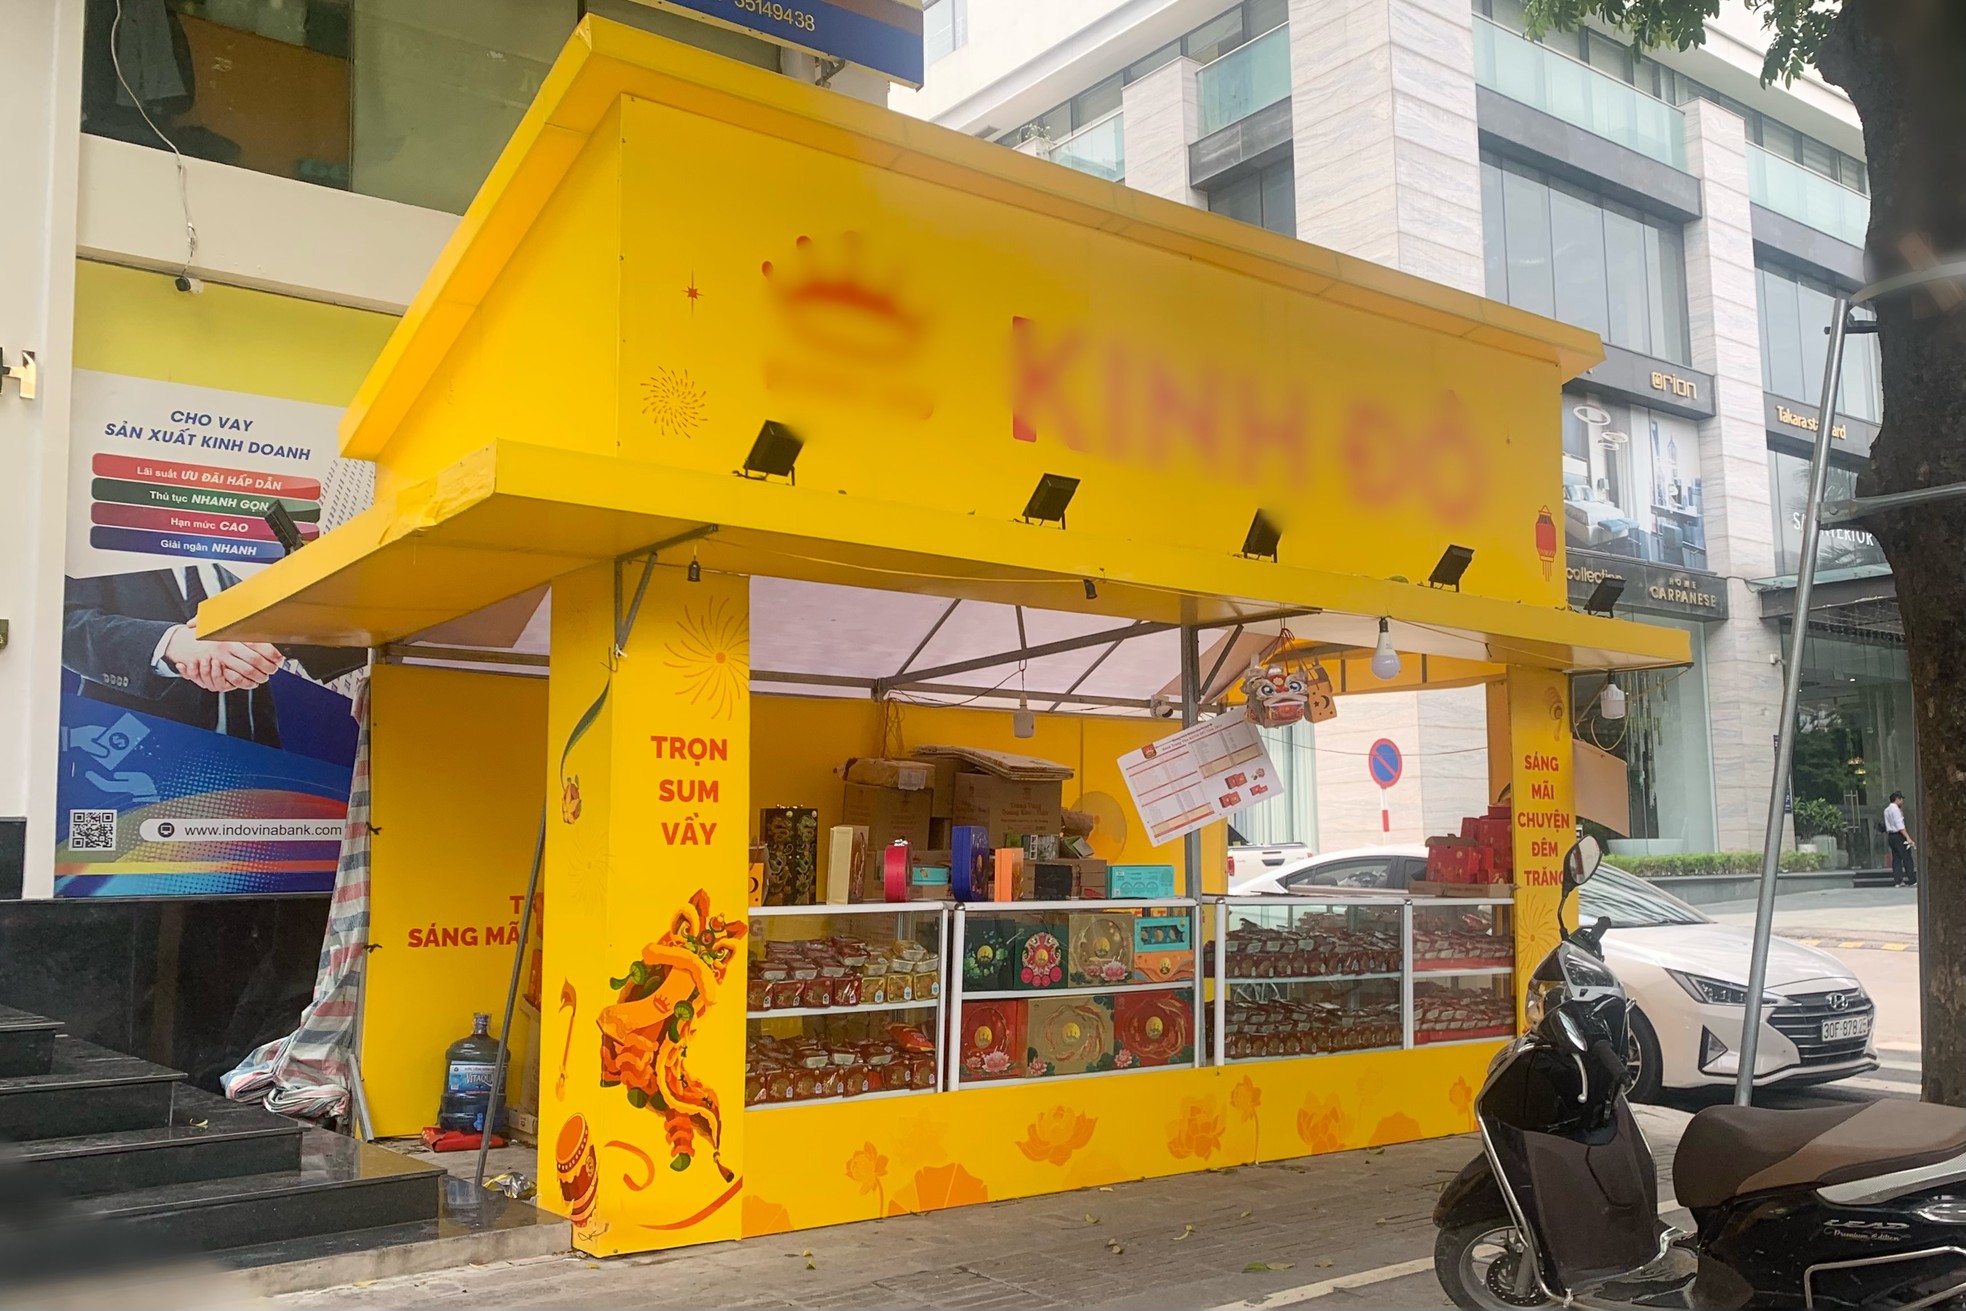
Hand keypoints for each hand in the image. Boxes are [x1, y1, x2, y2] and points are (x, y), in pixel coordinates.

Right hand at [163, 629, 283, 691]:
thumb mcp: (221, 623)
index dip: (271, 652)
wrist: (182, 642)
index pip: (257, 643)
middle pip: (255, 660)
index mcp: (232, 634)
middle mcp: (226, 646)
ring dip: (259, 676)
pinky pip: (234, 679)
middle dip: (268, 667)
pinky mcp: (215, 669)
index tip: (278, 657)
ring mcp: (220, 658)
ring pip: (246, 671)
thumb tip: (261, 623)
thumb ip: (239, 625)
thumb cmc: (205, 633)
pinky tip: (251, 682)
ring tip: (264, 676)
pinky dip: (246, 683)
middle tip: (273, 669)